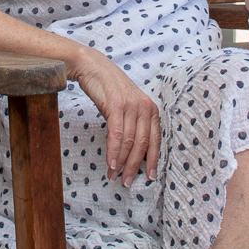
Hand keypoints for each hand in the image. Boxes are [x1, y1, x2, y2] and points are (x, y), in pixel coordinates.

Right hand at [71, 49, 160, 185]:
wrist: (92, 66)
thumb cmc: (108, 88)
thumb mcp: (126, 106)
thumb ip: (133, 125)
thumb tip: (133, 151)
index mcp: (150, 108)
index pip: (155, 140)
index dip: (153, 160)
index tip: (150, 177)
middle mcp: (144, 106)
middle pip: (143, 144)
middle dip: (135, 166)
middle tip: (128, 182)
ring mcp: (131, 105)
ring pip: (130, 141)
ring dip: (122, 162)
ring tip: (115, 175)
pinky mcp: (116, 104)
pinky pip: (117, 133)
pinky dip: (114, 150)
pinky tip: (111, 162)